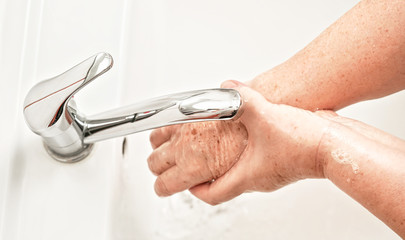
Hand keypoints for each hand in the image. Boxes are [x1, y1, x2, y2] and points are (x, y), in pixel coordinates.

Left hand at [148, 80, 330, 204]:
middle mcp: (258, 178)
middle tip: (195, 160)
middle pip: (224, 183)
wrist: (337, 144)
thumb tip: (226, 87)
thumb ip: (240, 100)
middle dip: (207, 173)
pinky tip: (249, 132)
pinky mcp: (282, 161)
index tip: (184, 181)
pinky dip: (246, 150)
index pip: (212, 194)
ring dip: (227, 159)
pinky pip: (258, 159)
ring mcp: (271, 171)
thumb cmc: (304, 142)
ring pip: (241, 170)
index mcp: (247, 176)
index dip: (194, 189)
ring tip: (218, 143)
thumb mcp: (264, 115)